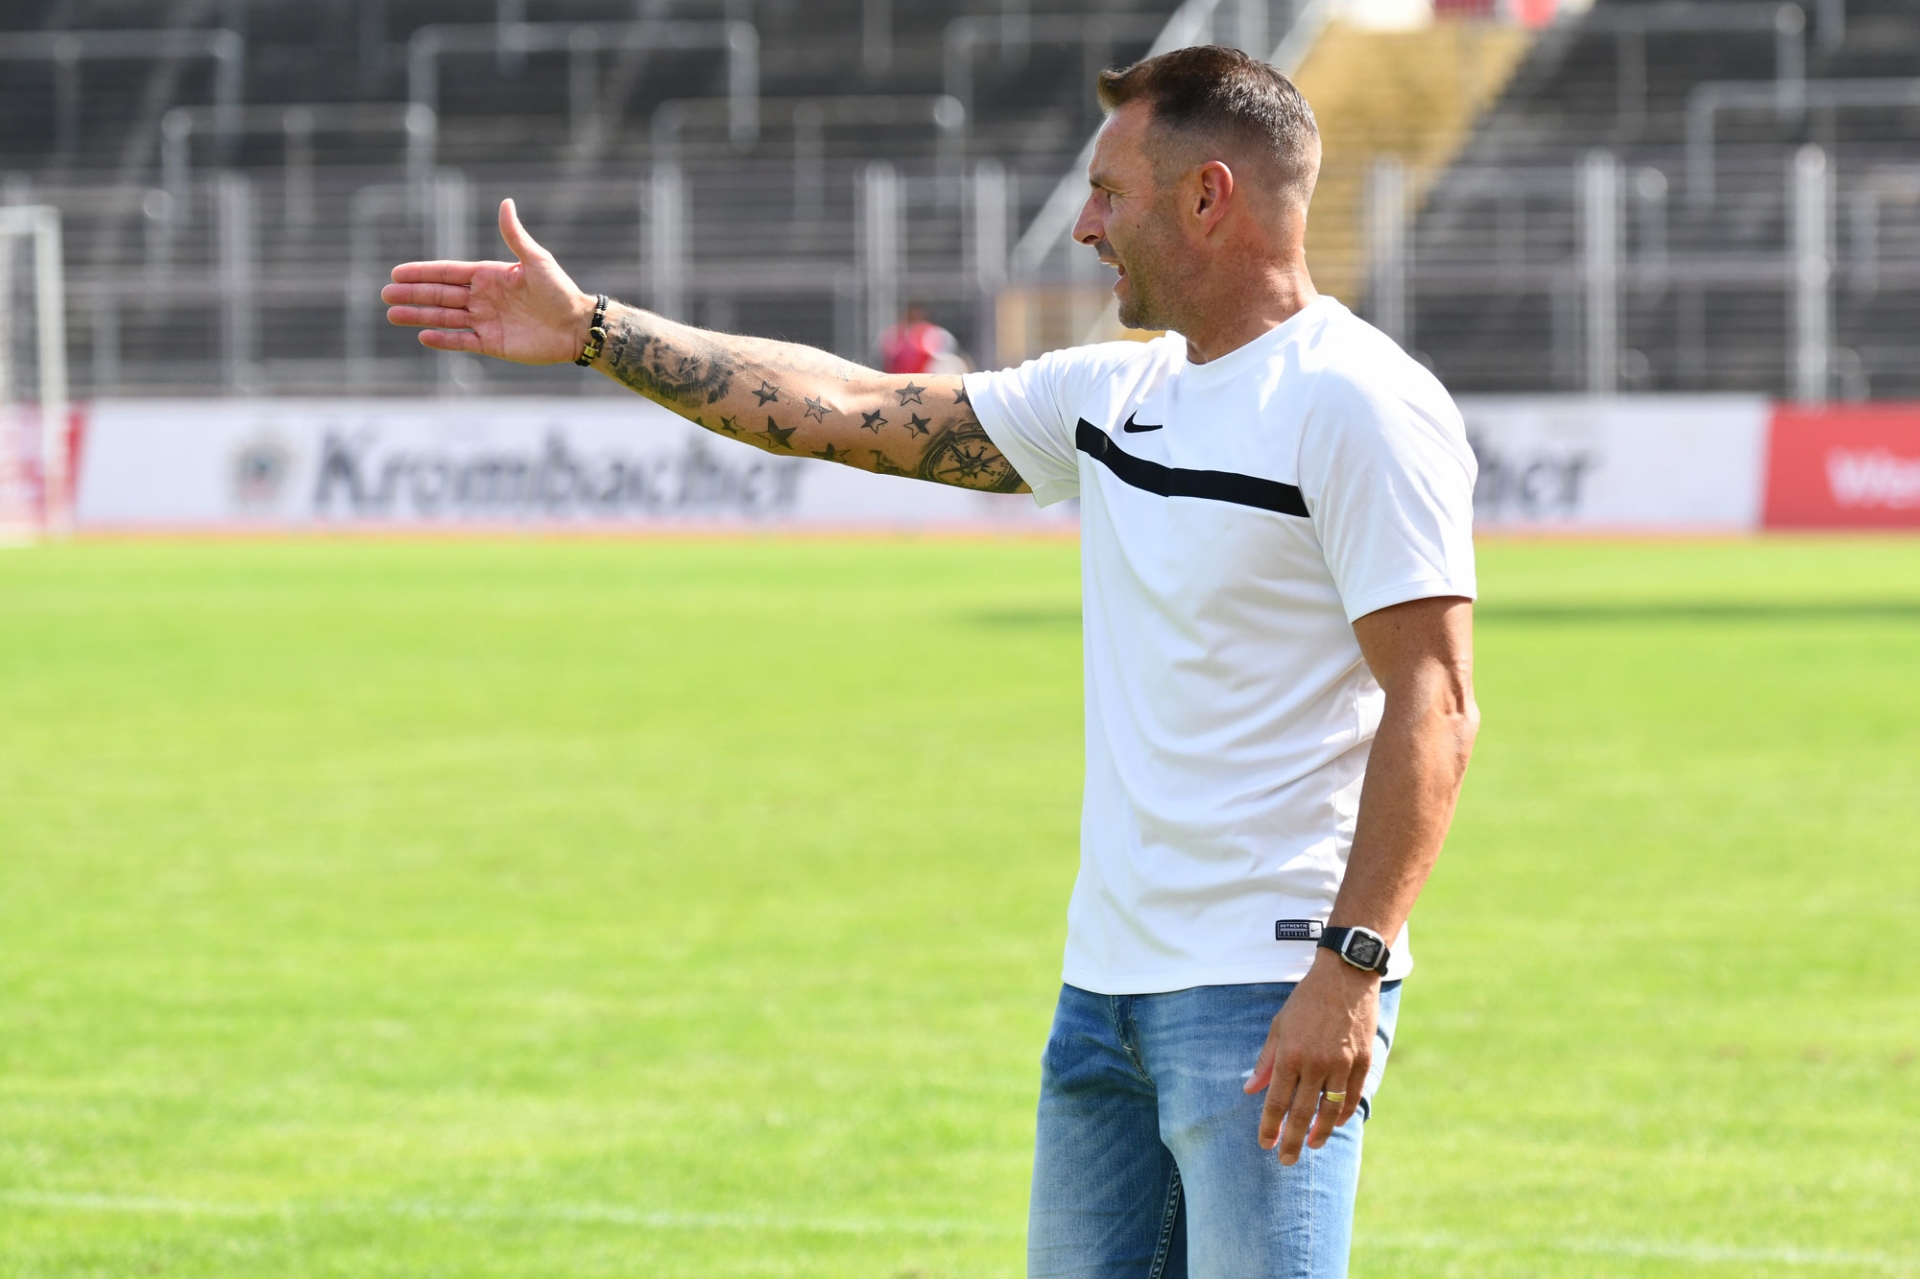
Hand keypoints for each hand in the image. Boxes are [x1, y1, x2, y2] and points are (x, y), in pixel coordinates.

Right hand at [383, 198, 594, 364]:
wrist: (577, 326)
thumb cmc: (560, 291)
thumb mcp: (536, 260)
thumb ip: (515, 236)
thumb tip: (505, 203)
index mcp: (488, 276)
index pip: (448, 274)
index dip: (423, 273)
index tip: (397, 273)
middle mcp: (482, 298)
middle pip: (440, 295)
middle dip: (413, 295)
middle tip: (385, 294)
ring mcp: (485, 322)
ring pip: (445, 318)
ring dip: (419, 316)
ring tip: (393, 315)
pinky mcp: (492, 344)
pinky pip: (462, 341)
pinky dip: (443, 340)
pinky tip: (423, 336)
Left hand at [1243, 951, 1377, 1164]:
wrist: (1345, 977)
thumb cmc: (1306, 1000)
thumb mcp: (1279, 1025)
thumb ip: (1266, 1061)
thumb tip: (1250, 1091)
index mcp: (1290, 1054)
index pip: (1277, 1101)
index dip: (1270, 1126)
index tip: (1265, 1144)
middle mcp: (1315, 1063)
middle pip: (1302, 1113)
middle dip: (1291, 1140)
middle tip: (1286, 1161)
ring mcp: (1342, 1064)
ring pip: (1330, 1110)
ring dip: (1319, 1133)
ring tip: (1310, 1146)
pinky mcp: (1363, 1062)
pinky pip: (1352, 1097)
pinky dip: (1343, 1115)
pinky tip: (1333, 1124)